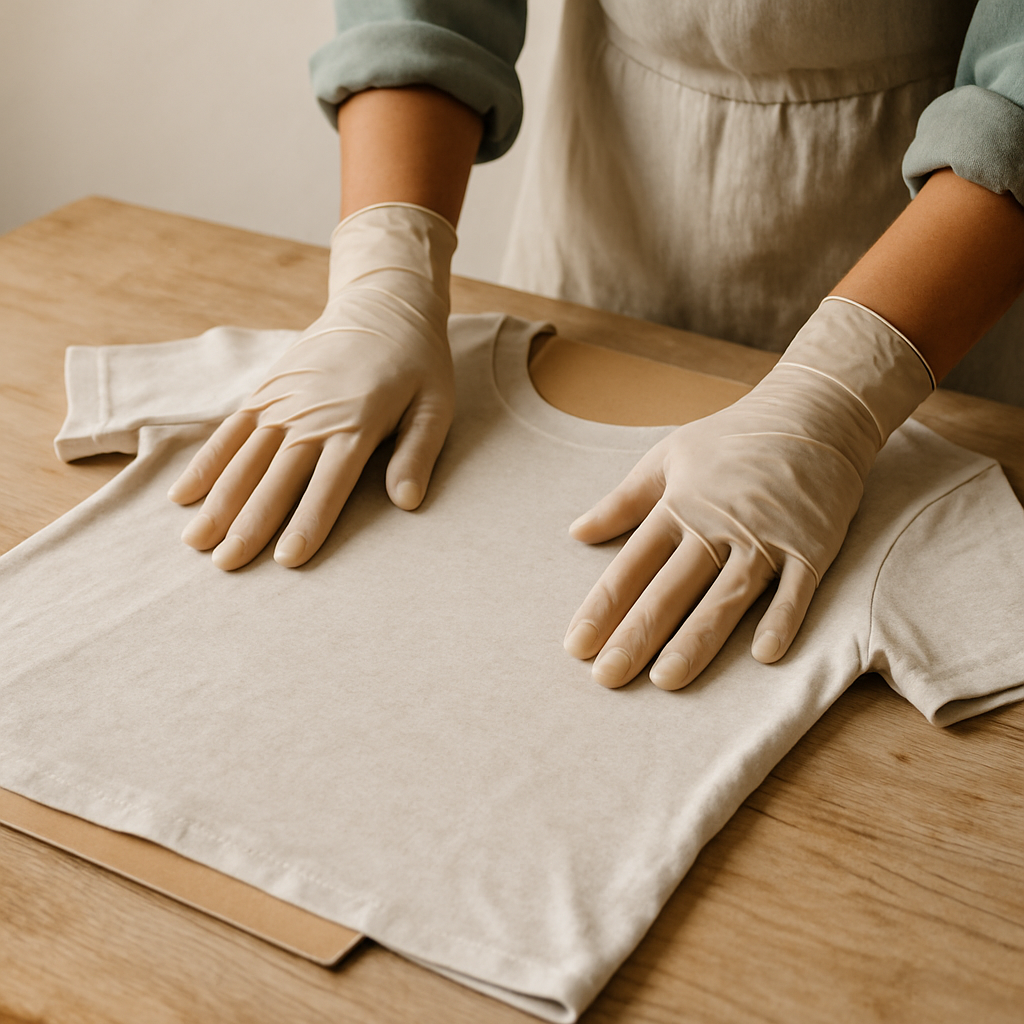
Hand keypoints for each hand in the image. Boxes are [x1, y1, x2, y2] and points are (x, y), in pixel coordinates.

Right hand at [168, 203, 457, 569]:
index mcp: (356, 424)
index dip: (307, 524)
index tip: (286, 561)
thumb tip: (408, 502)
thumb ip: (418, 453)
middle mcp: (311, 416)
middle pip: (274, 479)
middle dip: (249, 525)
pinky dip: (205, 462)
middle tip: (225, 566)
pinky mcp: (265, 390)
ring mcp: (282, 402)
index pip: (327, 486)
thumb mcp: (435, 405)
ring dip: (217, 502)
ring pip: (243, 459)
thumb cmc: (417, 363)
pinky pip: (229, 431)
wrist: (383, 303)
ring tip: (195, 542)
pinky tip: (182, 495)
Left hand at [563, 297, 934, 688]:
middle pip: (670, 590)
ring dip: (696, 640)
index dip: (603, 607)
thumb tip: (576, 532)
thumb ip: (622, 501)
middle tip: (607, 679)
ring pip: (725, 598)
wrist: (814, 411)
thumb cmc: (733, 438)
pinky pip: (796, 590)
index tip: (576, 646)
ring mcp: (766, 538)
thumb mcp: (667, 457)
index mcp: (678, 506)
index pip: (631, 567)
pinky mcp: (812, 546)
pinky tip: (764, 655)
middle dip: (637, 636)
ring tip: (666, 681)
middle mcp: (717, 526)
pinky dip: (782, 619)